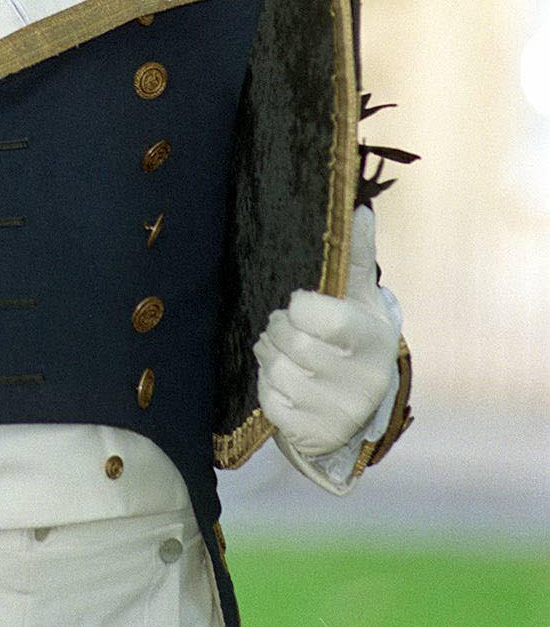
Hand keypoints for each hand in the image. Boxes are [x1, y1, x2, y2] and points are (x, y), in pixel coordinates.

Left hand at [253, 206, 398, 456]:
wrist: (361, 403)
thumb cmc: (355, 336)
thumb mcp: (362, 297)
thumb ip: (357, 255)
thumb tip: (359, 208)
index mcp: (374, 340)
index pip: (323, 318)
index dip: (300, 306)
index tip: (300, 303)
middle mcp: (363, 381)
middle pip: (293, 342)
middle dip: (279, 328)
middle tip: (285, 325)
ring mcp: (340, 412)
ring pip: (277, 370)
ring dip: (269, 355)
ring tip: (283, 350)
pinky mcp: (314, 433)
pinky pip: (270, 401)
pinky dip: (267, 386)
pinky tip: (284, 379)